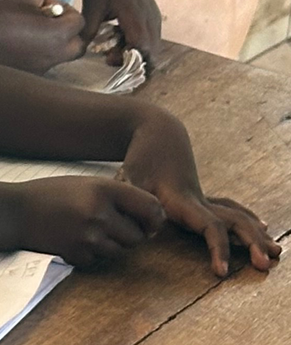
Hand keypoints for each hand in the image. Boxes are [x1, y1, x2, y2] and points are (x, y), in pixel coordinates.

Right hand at [0, 0, 84, 73]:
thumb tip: (43, 0)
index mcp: (58, 35)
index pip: (79, 22)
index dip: (66, 10)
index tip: (47, 7)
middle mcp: (55, 56)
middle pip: (78, 46)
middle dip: (68, 33)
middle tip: (50, 22)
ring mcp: (42, 69)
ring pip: (60, 57)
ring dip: (53, 44)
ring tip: (31, 33)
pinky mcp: (28, 76)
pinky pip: (43, 64)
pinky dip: (37, 54)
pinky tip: (17, 45)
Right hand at [17, 176, 164, 266]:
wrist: (16, 211)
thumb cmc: (53, 194)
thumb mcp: (86, 184)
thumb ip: (118, 198)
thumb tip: (154, 221)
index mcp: (103, 189)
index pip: (151, 209)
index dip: (153, 218)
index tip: (148, 221)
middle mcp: (99, 213)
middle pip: (138, 236)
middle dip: (129, 234)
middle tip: (109, 224)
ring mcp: (89, 237)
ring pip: (121, 251)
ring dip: (112, 245)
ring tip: (89, 230)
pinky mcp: (79, 255)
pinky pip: (100, 261)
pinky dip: (93, 254)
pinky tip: (75, 238)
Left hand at [80, 0, 160, 55]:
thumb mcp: (91, 5)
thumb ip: (88, 30)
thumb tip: (81, 51)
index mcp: (135, 14)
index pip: (143, 48)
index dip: (130, 60)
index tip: (109, 60)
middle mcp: (150, 17)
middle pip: (151, 51)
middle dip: (132, 61)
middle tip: (108, 58)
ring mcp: (154, 16)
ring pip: (152, 46)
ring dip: (134, 53)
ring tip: (110, 49)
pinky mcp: (153, 15)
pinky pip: (151, 37)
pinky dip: (137, 43)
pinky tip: (117, 38)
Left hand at [119, 113, 280, 275]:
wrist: (157, 132)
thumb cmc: (140, 158)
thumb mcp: (128, 179)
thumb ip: (132, 202)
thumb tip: (146, 225)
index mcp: (182, 200)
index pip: (209, 226)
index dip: (218, 248)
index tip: (222, 272)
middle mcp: (198, 200)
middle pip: (233, 221)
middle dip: (251, 242)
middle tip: (265, 264)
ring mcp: (203, 198)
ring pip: (236, 215)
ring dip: (255, 234)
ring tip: (277, 252)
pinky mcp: (202, 196)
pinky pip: (230, 209)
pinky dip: (247, 219)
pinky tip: (261, 228)